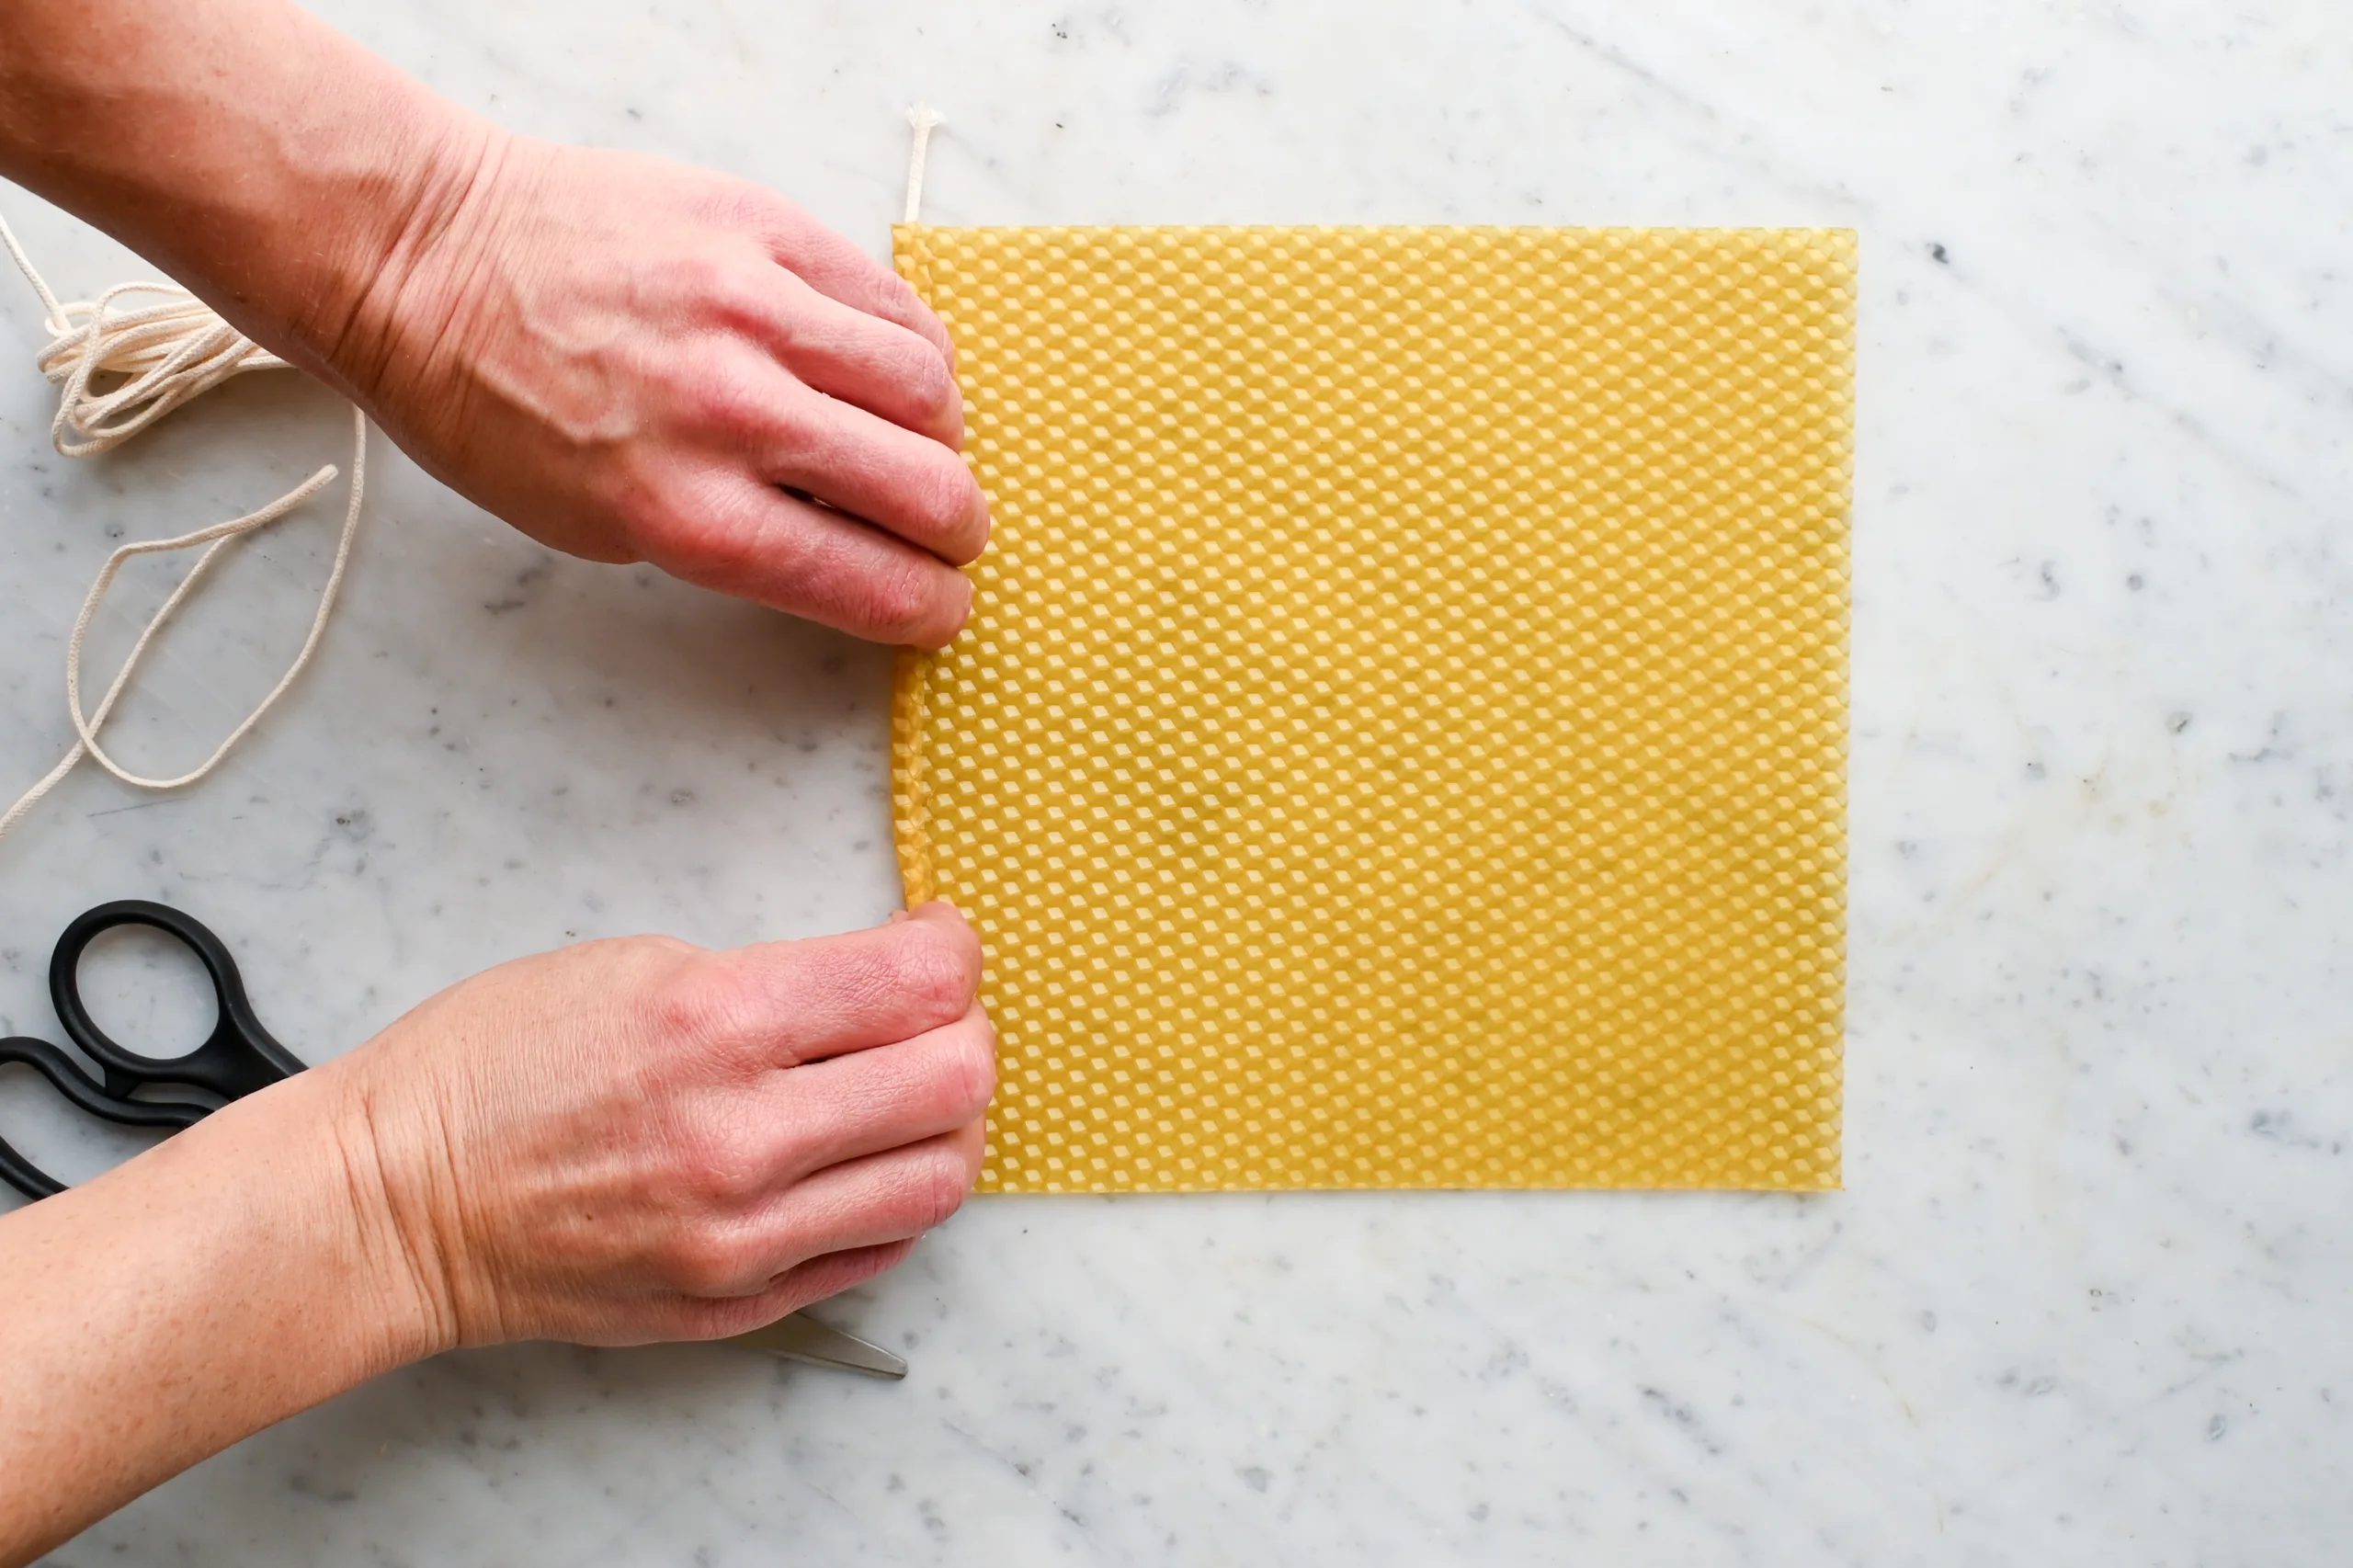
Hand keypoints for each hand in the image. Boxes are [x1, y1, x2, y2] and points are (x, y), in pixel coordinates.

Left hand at [325, 128, 986, 647]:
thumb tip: (854, 546)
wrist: (422, 256)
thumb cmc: (493, 407)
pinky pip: (891, 299)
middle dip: (957, 531)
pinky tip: (886, 367)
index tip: (939, 607)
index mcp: (681, 511)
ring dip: (941, 434)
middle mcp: (729, 410)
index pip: (870, 582)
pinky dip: (912, 347)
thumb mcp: (598, 525)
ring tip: (912, 440)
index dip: (929, 609)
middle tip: (947, 533)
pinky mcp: (763, 228)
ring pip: (930, 387)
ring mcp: (752, 307)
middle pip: (928, 489)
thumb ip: (736, 541)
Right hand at [331, 902, 993, 1346]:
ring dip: (948, 1123)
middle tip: (934, 1014)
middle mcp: (741, 1139)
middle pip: (956, 1081)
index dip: (952, 950)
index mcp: (713, 1025)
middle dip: (965, 1029)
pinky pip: (878, 1248)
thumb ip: (779, 979)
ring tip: (906, 1091)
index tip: (938, 942)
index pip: (919, 985)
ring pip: (939, 1179)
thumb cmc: (492, 1070)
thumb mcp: (636, 964)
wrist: (394, 1202)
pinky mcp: (737, 1303)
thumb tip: (888, 981)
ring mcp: (743, 1236)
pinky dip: (894, 1193)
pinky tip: (860, 1158)